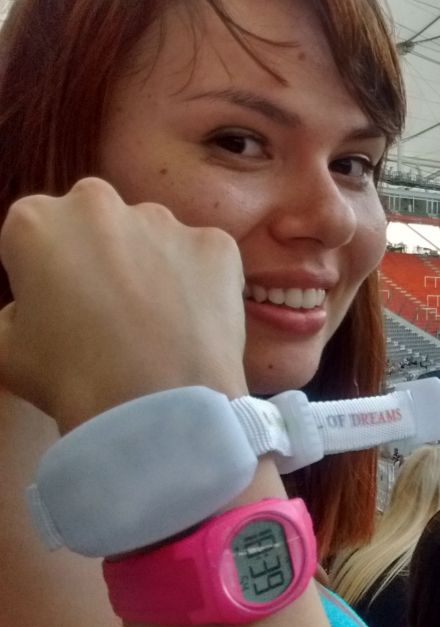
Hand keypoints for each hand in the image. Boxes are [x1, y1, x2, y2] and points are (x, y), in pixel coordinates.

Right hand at [0, 178, 247, 430]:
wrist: (158, 406)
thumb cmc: (72, 380)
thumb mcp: (7, 351)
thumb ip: (11, 314)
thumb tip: (30, 309)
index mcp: (36, 221)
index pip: (36, 234)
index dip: (47, 271)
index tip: (61, 304)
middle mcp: (99, 204)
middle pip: (97, 222)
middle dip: (101, 252)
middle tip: (111, 307)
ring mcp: (164, 220)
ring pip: (154, 235)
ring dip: (152, 264)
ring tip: (158, 320)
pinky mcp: (216, 243)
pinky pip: (204, 256)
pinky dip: (201, 280)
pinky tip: (194, 320)